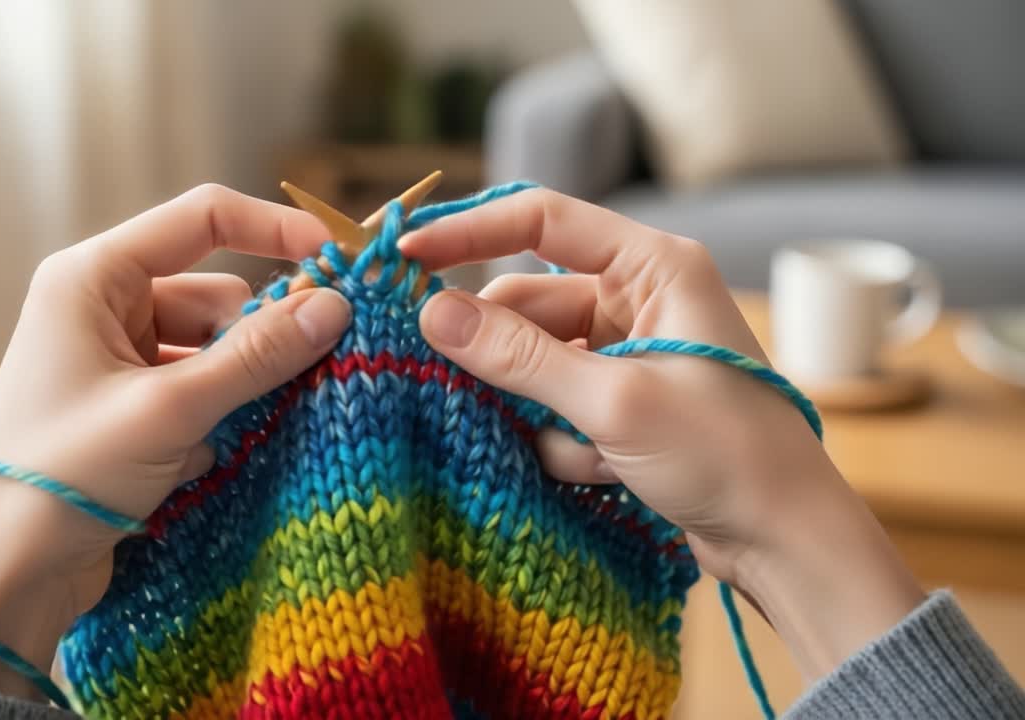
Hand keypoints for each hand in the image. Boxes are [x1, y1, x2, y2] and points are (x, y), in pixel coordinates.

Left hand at [0, 185, 350, 698]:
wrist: (4, 574)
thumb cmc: (64, 474)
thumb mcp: (169, 410)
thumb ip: (256, 355)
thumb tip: (335, 306)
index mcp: (93, 278)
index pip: (201, 219)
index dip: (273, 231)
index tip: (336, 263)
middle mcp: (101, 308)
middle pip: (214, 294)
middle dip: (258, 334)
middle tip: (305, 372)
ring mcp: (113, 361)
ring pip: (212, 349)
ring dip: (240, 385)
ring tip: (240, 430)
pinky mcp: (127, 409)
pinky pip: (197, 391)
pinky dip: (216, 419)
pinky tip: (202, 461)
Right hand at [399, 188, 922, 679]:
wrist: (786, 541)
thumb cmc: (727, 454)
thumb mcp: (615, 402)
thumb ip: (519, 357)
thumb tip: (432, 312)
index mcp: (654, 268)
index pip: (543, 222)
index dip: (469, 232)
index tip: (406, 256)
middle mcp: (640, 300)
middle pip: (530, 304)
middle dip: (501, 353)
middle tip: (451, 381)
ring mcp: (630, 354)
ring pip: (537, 363)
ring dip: (539, 410)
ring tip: (578, 447)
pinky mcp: (622, 403)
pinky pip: (558, 405)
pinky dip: (565, 441)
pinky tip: (605, 472)